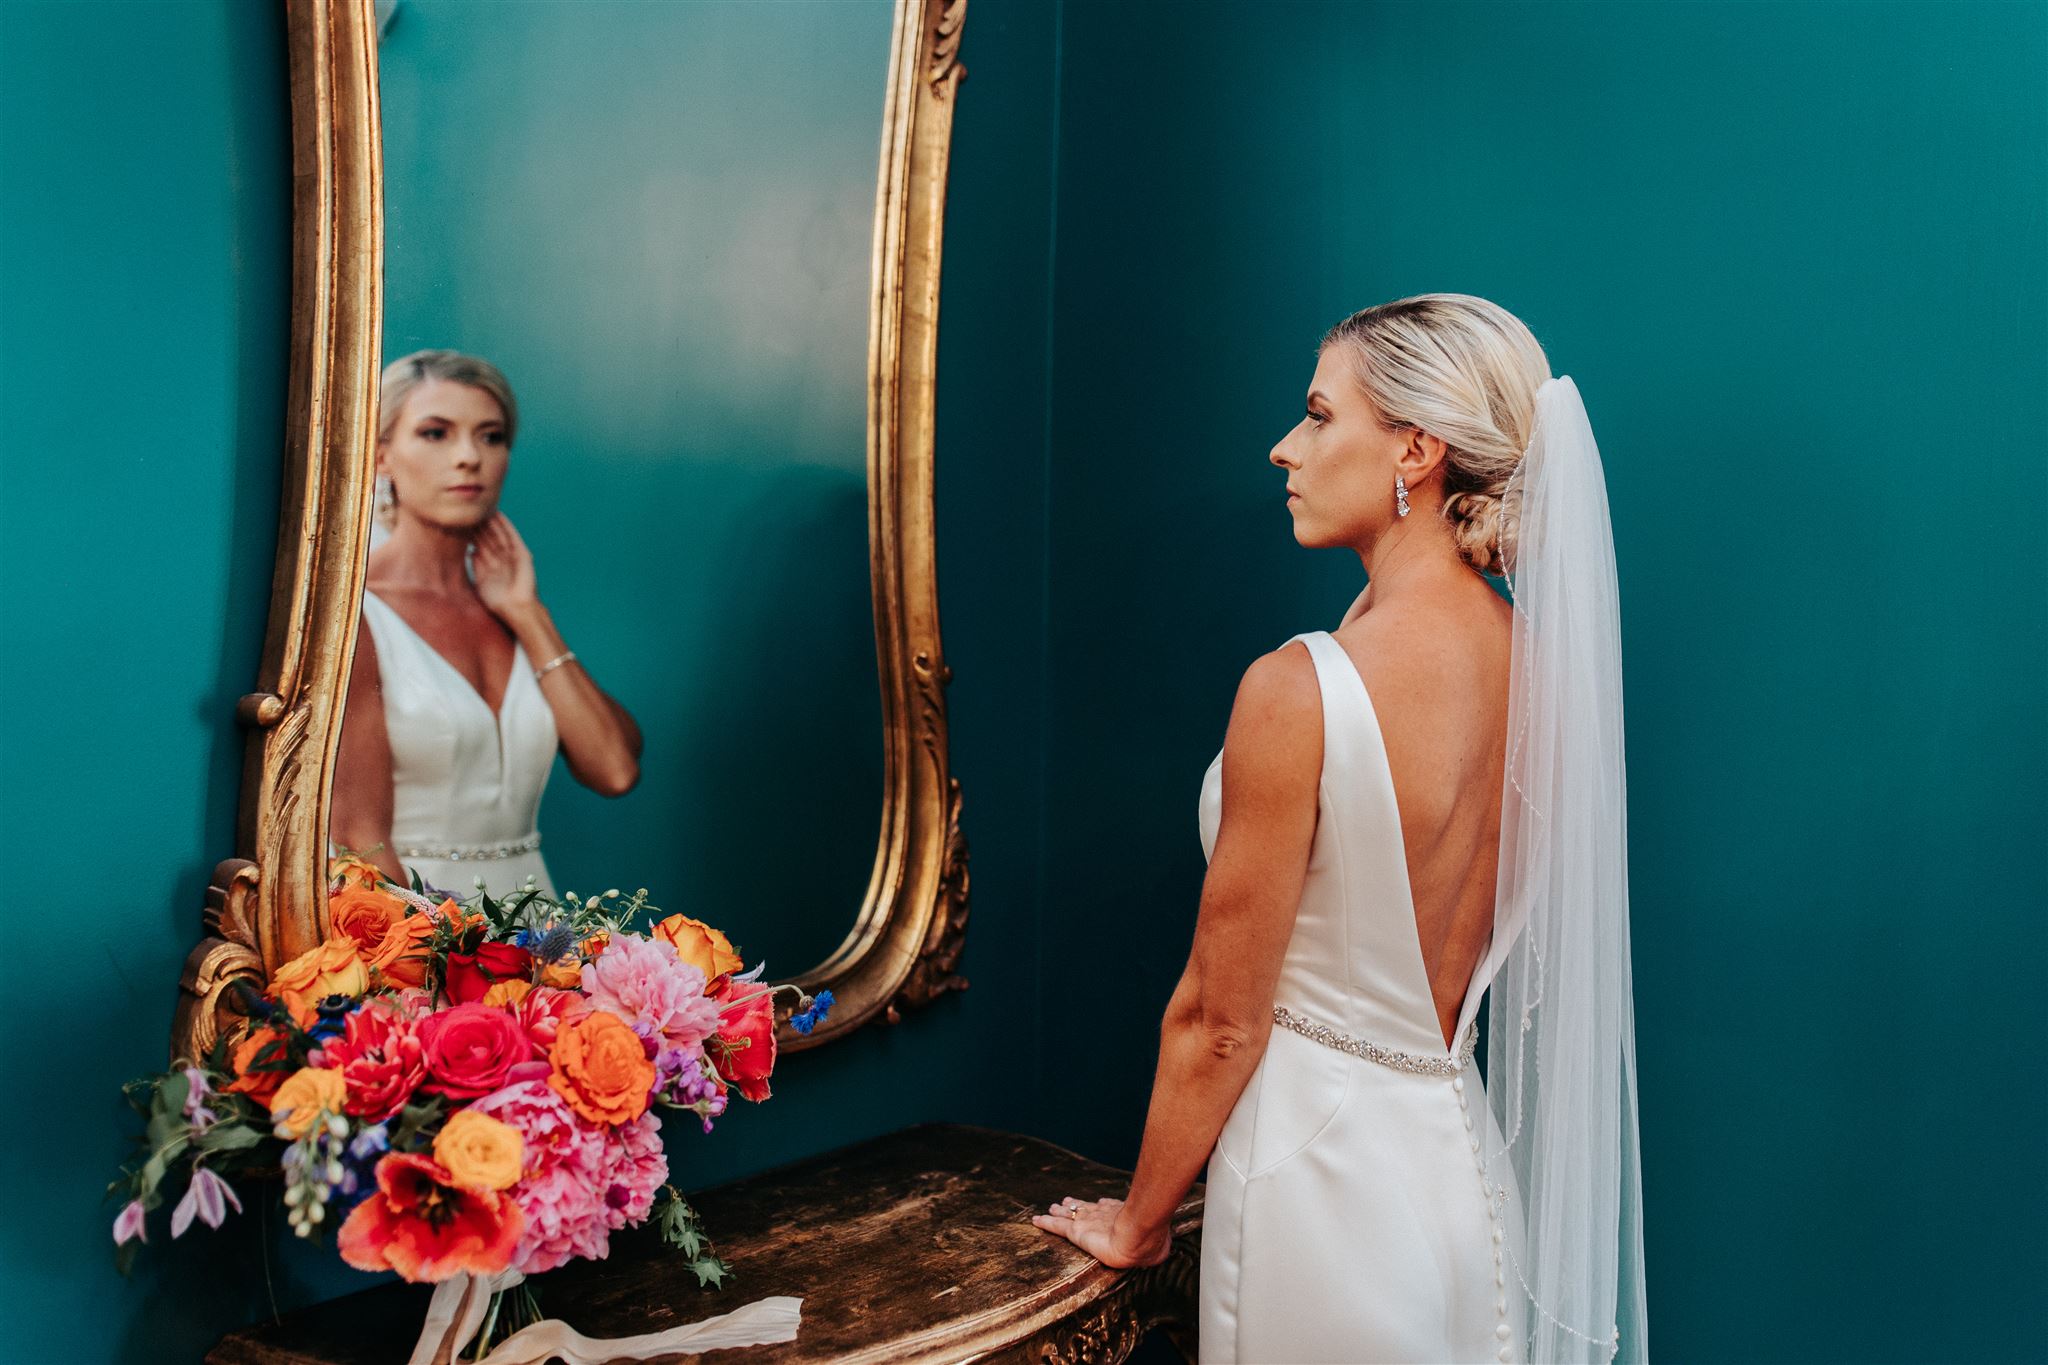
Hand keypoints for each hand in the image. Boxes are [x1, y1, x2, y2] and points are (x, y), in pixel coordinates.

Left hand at [471, 512, 538, 619]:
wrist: (516, 609)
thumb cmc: (498, 602)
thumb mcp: (480, 582)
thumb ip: (476, 566)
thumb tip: (470, 550)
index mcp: (491, 566)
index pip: (480, 545)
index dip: (471, 533)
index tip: (460, 521)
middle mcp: (501, 559)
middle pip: (489, 537)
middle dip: (480, 525)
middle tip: (469, 510)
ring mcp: (512, 556)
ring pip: (499, 534)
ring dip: (491, 522)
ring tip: (482, 508)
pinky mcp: (522, 554)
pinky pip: (512, 537)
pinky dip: (506, 526)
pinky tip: (499, 515)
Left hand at [1030, 1195, 1171, 1268]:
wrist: (1138, 1237)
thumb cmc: (1151, 1242)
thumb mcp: (1157, 1246)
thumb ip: (1157, 1248)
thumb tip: (1164, 1252)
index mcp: (1121, 1217)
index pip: (1109, 1209)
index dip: (1101, 1206)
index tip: (1099, 1203)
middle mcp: (1103, 1215)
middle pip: (1086, 1208)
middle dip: (1077, 1205)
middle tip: (1068, 1201)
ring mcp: (1088, 1221)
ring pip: (1069, 1214)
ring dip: (1059, 1211)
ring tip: (1051, 1208)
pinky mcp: (1075, 1232)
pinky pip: (1056, 1226)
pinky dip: (1045, 1222)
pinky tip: (1036, 1220)